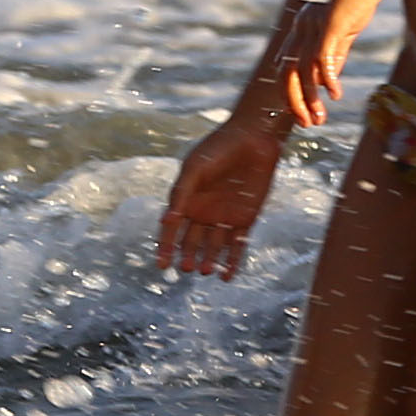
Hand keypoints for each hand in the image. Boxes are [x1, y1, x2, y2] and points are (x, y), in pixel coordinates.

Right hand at [155, 112, 288, 281]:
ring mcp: (224, 217)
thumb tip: (168, 220)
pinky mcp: (245, 219)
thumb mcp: (194, 169)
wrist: (254, 139)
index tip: (162, 264)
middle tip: (185, 269)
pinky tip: (226, 276)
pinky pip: (237, 245)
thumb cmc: (218, 149)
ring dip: (208, 260)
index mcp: (187, 201)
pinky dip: (232, 261)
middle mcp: (203, 212)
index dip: (166, 247)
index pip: (172, 230)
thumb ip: (181, 194)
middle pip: (191, 242)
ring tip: (204, 271)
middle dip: (187, 256)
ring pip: (213, 247)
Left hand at [276, 0, 391, 128]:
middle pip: (287, 74)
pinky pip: (322, 56)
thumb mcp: (343, 29)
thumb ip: (335, 53)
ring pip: (302, 70)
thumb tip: (328, 79)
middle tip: (307, 124)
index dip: (291, 93)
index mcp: (302, 30)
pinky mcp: (329, 23)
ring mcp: (313, 26)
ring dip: (309, 98)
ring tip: (319, 118)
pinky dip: (326, 78)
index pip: (287, 68)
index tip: (302, 113)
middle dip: (295, 102)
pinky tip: (334, 94)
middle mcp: (301, 29)